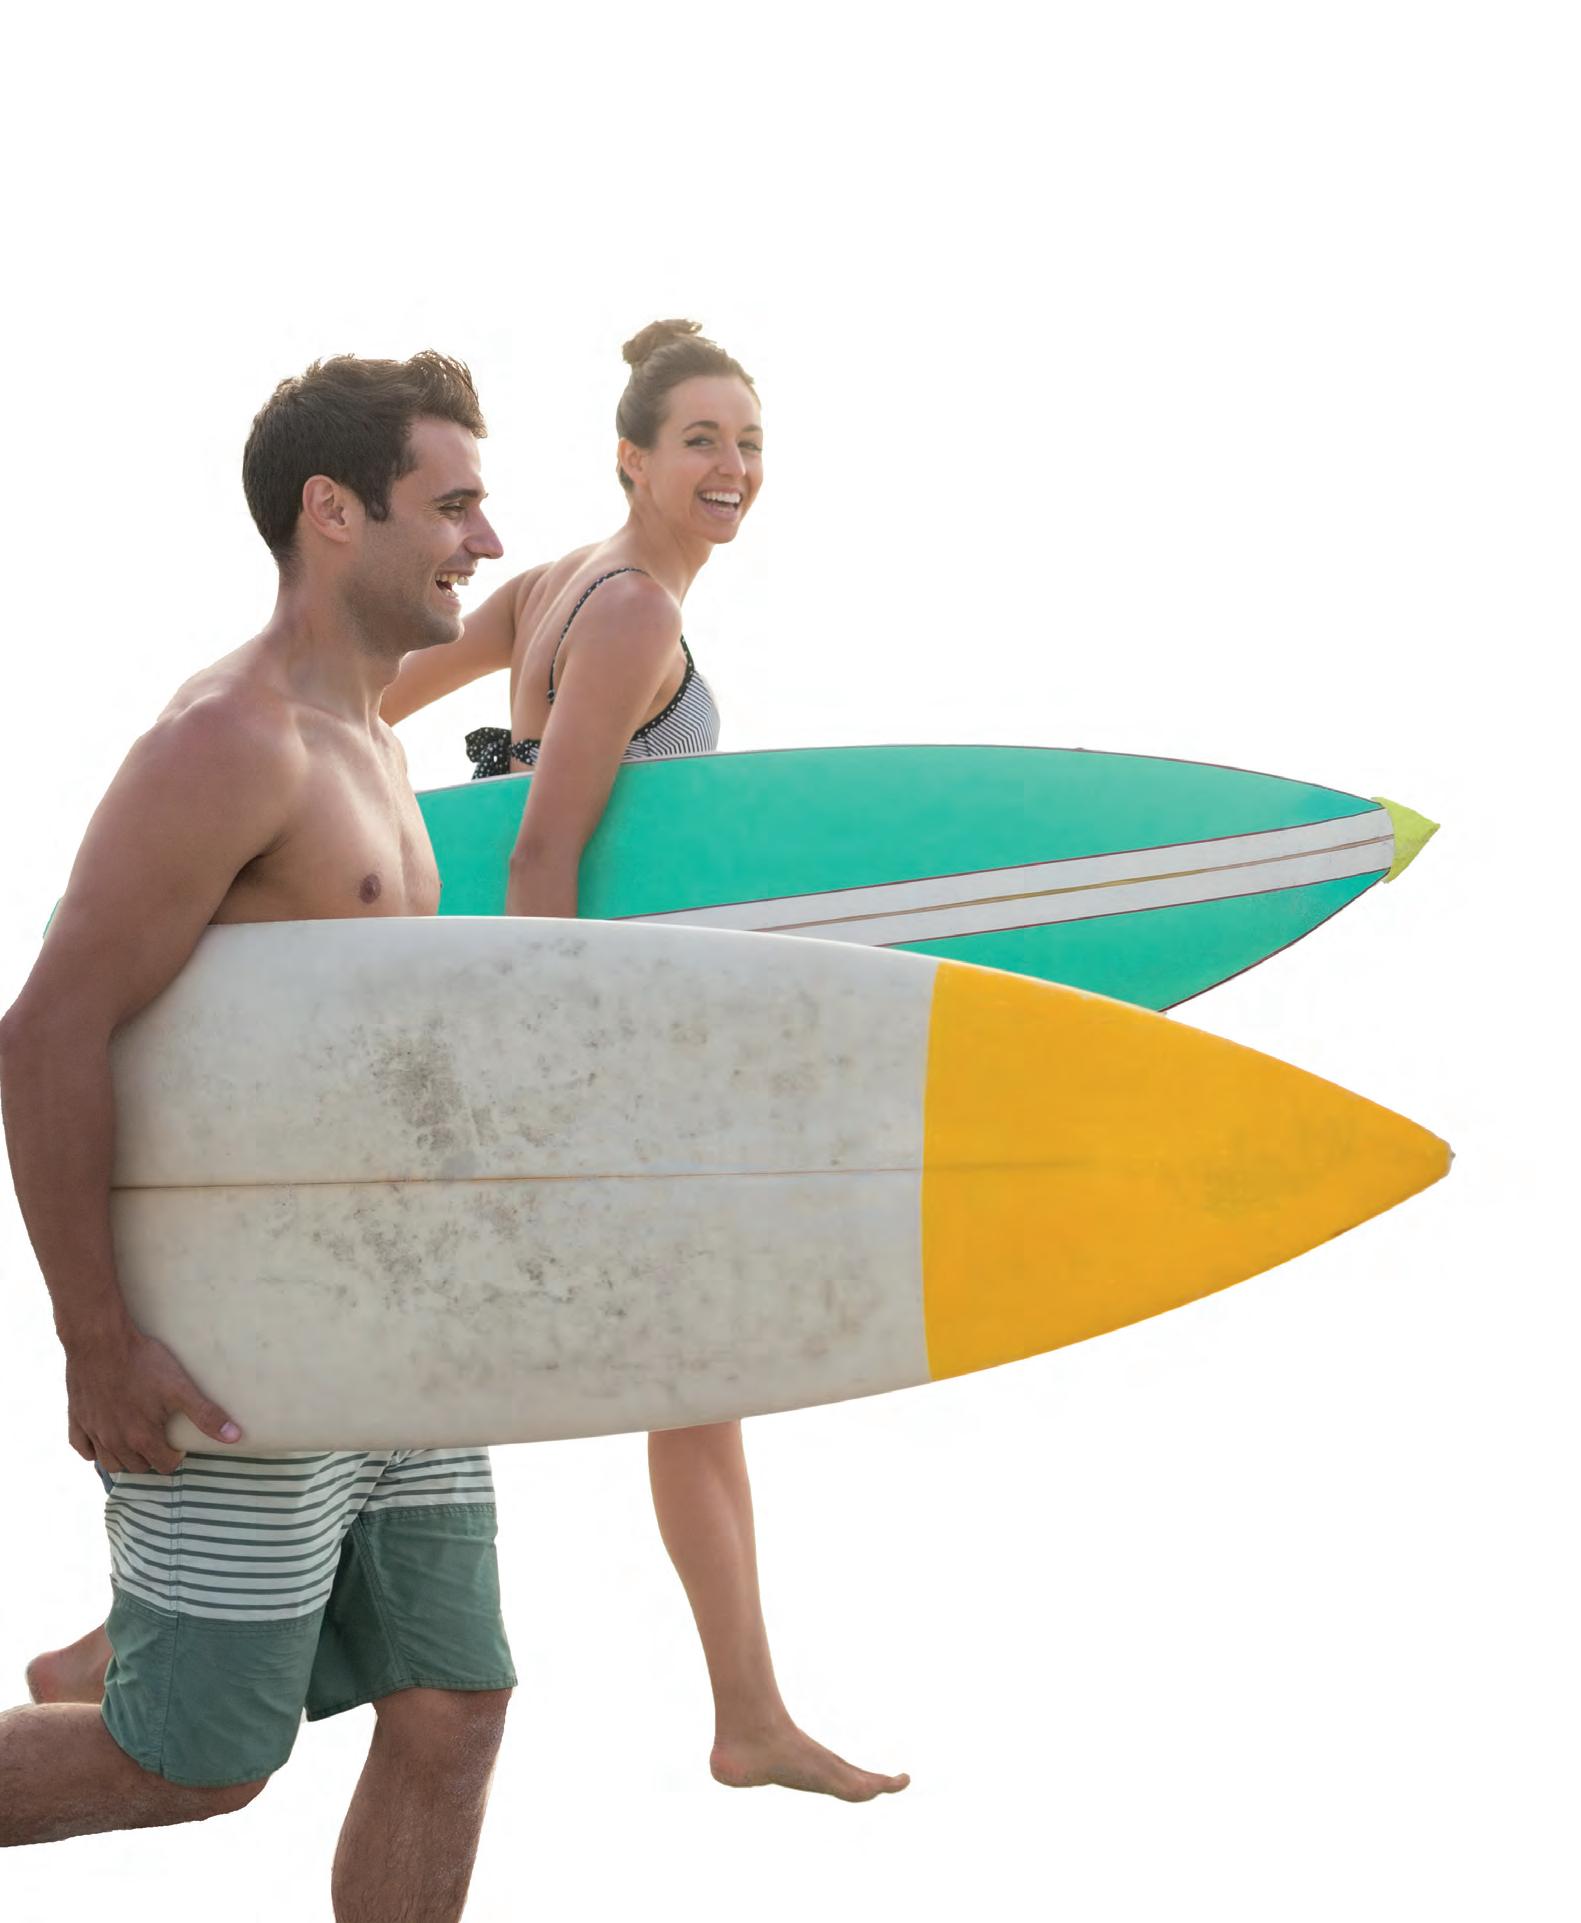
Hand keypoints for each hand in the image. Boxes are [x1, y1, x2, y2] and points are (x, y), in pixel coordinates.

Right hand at [64, 1326, 241, 1474]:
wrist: (101, 1342)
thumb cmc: (143, 1362)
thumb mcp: (180, 1388)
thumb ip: (207, 1415)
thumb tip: (235, 1437)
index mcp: (142, 1437)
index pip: (164, 1465)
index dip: (175, 1457)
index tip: (178, 1445)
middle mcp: (115, 1442)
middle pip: (138, 1467)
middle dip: (151, 1458)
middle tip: (159, 1441)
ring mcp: (94, 1432)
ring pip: (110, 1463)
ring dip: (124, 1458)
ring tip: (136, 1444)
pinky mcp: (76, 1420)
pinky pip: (82, 1448)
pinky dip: (92, 1450)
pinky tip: (102, 1441)